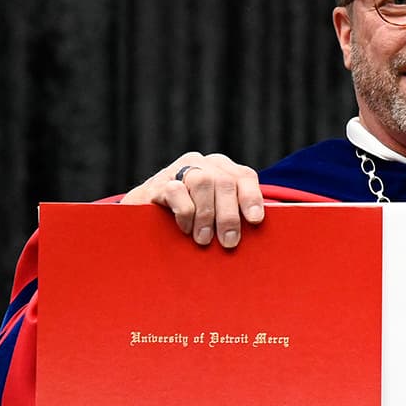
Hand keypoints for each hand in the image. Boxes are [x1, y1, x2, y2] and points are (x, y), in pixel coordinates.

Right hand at [121, 151, 263, 247]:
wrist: (146, 219)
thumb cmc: (191, 222)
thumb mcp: (217, 216)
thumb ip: (236, 216)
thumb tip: (259, 234)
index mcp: (223, 169)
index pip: (244, 176)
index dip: (252, 197)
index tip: (255, 221)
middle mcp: (203, 164)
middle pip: (225, 182)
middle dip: (229, 215)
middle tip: (228, 242)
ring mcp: (180, 169)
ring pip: (202, 182)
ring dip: (206, 215)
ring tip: (204, 239)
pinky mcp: (159, 182)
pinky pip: (176, 191)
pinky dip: (185, 213)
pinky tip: (185, 229)